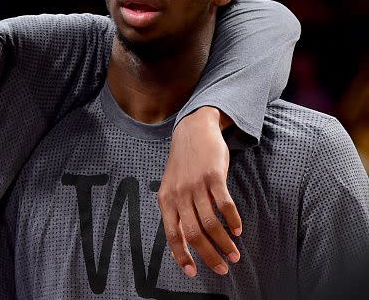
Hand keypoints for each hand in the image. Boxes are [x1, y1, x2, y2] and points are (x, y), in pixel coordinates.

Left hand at [158, 106, 240, 276]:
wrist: (193, 129)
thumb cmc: (184, 164)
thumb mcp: (172, 186)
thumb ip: (176, 211)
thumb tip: (182, 243)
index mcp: (166, 199)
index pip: (172, 234)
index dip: (182, 256)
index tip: (193, 273)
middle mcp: (179, 193)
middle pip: (194, 233)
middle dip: (210, 255)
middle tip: (223, 268)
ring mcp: (196, 184)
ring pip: (211, 223)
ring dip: (224, 243)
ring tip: (235, 254)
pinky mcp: (213, 176)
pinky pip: (225, 205)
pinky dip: (232, 221)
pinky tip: (238, 230)